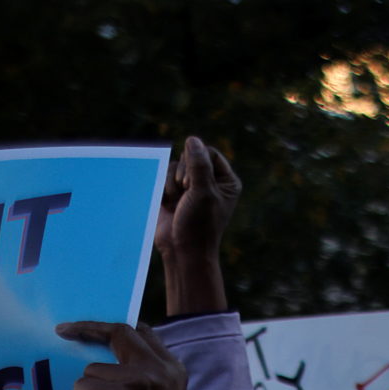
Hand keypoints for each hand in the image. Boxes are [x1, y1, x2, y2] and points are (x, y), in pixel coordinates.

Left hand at [59, 321, 196, 389]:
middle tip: (63, 330)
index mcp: (173, 370)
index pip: (142, 332)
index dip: (116, 326)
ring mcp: (132, 382)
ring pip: (92, 371)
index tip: (93, 326)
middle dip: (86, 328)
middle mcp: (156, 370)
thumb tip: (113, 357)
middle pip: (117, 333)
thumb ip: (148, 376)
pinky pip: (80, 388)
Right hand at [155, 137, 239, 317]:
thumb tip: (193, 139)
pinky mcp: (174, 193)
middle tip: (186, 193)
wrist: (182, 250)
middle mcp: (211, 181)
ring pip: (174, 166)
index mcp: (226, 181)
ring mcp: (191, 187)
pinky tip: (167, 203)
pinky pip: (163, 176)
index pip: (209, 152)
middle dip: (182, 173)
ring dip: (171, 182)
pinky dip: (162, 188)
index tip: (194, 183)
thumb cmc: (198, 224)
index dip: (196, 162)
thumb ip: (198, 165)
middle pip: (190, 156)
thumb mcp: (202, 192)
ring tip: (176, 201)